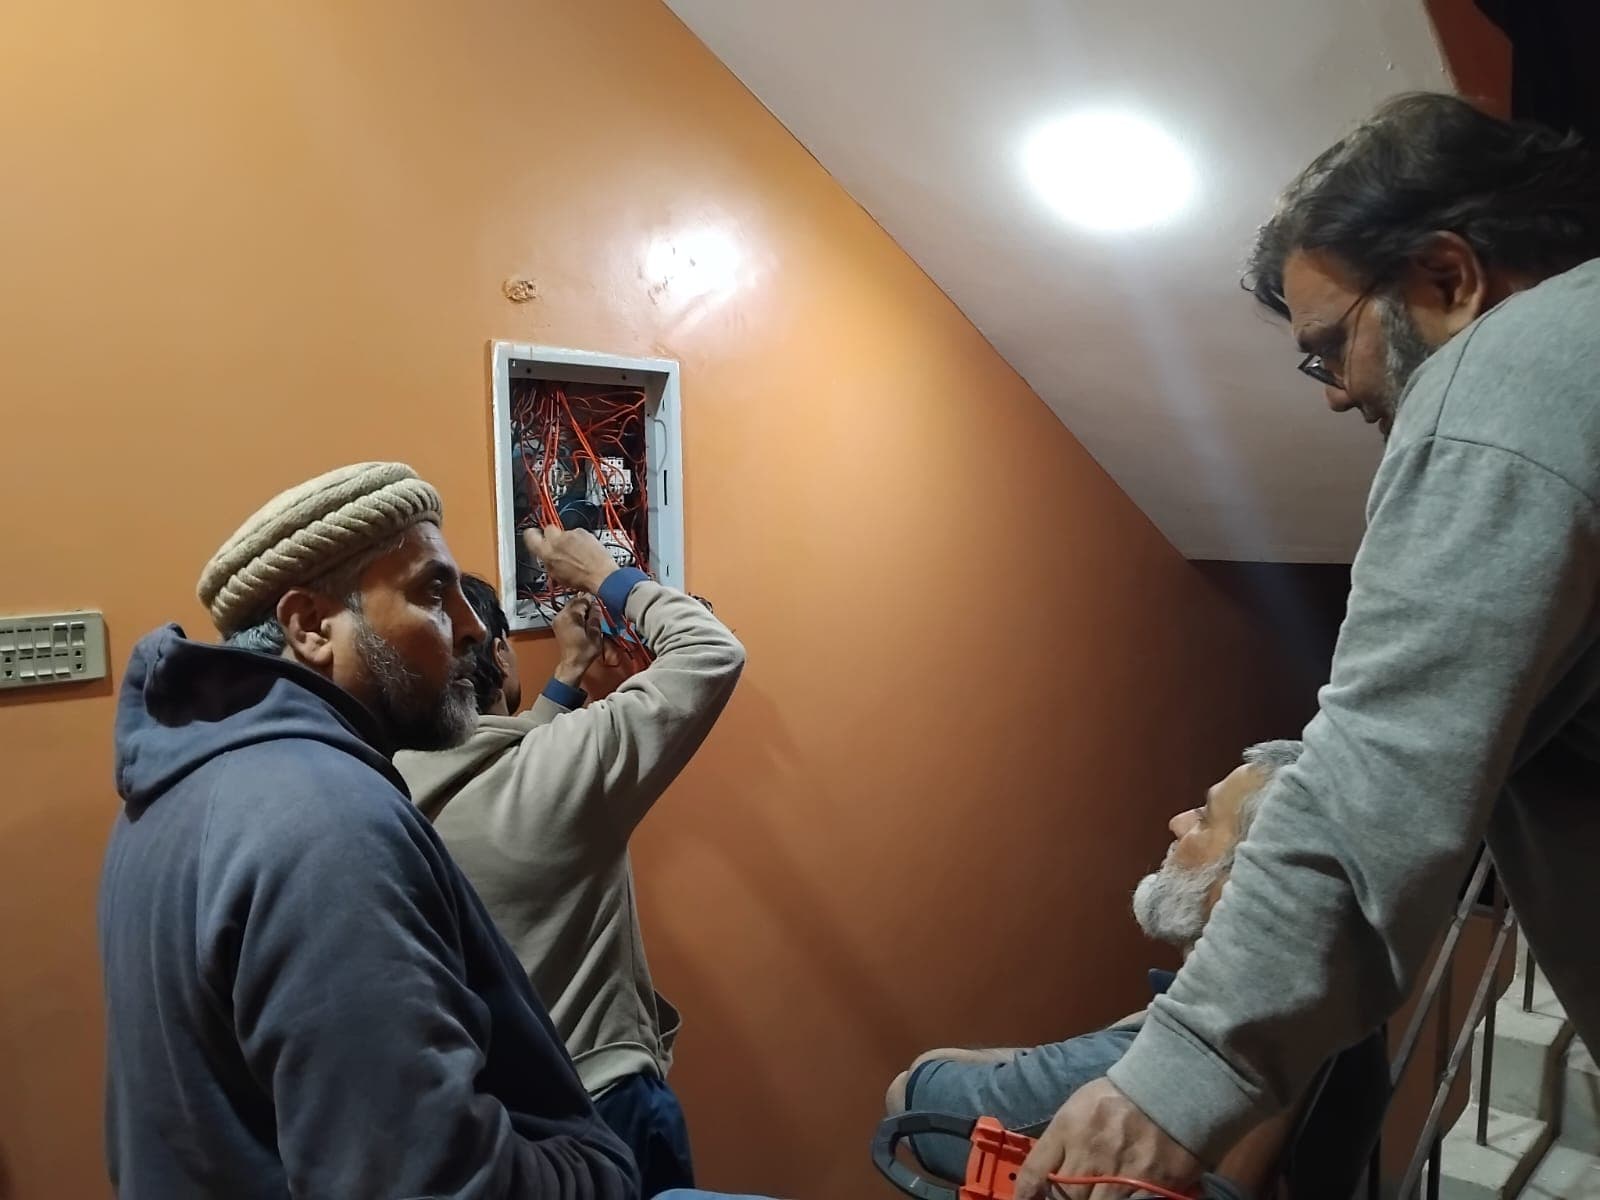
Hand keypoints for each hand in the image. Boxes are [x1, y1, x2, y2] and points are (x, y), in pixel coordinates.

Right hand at [522, 525, 616, 594]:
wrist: (602, 576)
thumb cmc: (582, 579)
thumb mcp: (557, 576)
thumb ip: (548, 562)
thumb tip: (547, 557)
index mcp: (547, 553)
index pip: (530, 536)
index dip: (531, 535)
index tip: (533, 535)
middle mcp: (557, 541)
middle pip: (548, 529)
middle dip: (552, 536)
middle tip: (559, 547)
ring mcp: (571, 535)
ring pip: (565, 532)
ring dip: (568, 540)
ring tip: (577, 553)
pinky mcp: (584, 532)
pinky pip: (578, 533)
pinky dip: (580, 540)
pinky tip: (585, 551)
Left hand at [552, 594, 602, 684]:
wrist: (572, 663)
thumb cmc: (584, 651)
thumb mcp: (595, 633)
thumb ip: (595, 616)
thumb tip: (596, 605)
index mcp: (570, 616)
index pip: (582, 599)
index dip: (592, 601)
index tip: (599, 604)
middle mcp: (561, 615)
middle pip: (575, 601)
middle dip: (585, 603)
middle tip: (595, 609)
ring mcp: (557, 619)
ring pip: (570, 605)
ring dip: (580, 608)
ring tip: (590, 616)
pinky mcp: (557, 624)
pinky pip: (567, 612)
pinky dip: (575, 613)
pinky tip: (582, 620)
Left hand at [1014, 1079, 1201, 1199]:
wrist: (1169, 1088)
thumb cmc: (1120, 1094)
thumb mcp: (1079, 1105)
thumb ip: (1061, 1137)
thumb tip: (1046, 1169)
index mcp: (1068, 1129)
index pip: (1034, 1172)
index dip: (1024, 1193)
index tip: (1023, 1199)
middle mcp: (1089, 1154)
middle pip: (1062, 1196)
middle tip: (1061, 1196)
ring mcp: (1118, 1174)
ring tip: (1090, 1196)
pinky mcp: (1148, 1188)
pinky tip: (1114, 1199)